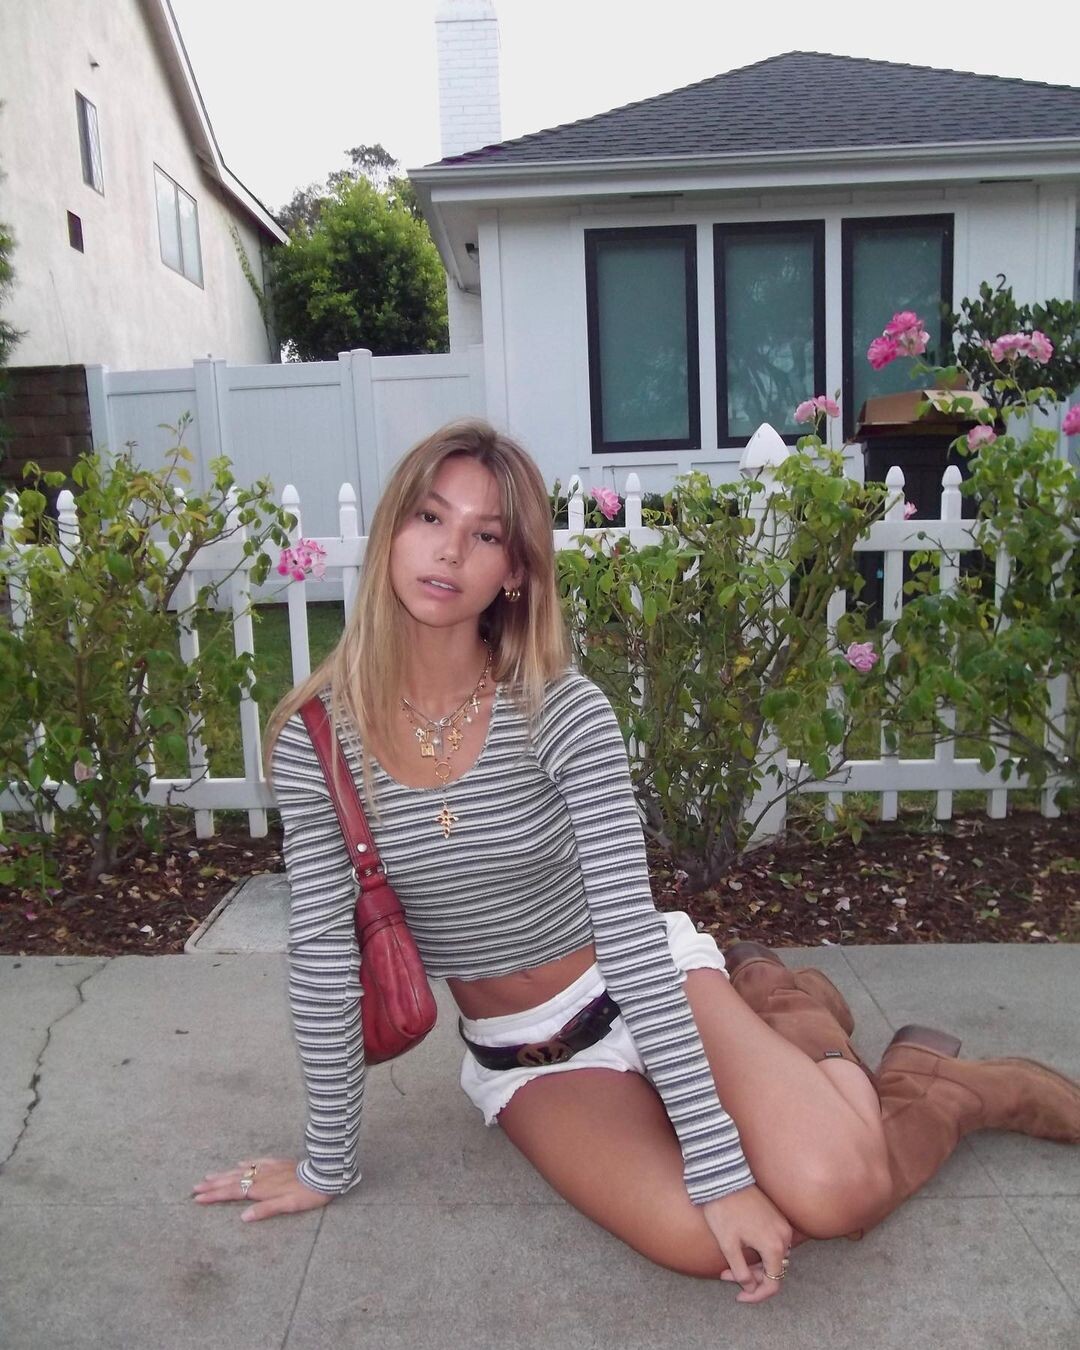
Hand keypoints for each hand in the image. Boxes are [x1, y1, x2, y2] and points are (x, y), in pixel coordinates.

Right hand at [192, 1157, 333, 1222]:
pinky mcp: (277, 1163)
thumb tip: (243, 1218)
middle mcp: (261, 1176)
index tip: (197, 1198)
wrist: (324, 1173)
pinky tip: (240, 1162)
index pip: (232, 1192)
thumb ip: (265, 1210)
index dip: (214, 1195)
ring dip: (224, 1174)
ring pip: (241, 1170)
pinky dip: (246, 1163)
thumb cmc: (307, 1194)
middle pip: (232, 1180)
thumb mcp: (287, 1206)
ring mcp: (268, 1168)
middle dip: (212, 1184)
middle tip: (194, 1187)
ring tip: (209, 1175)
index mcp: (261, 1188)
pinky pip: (257, 1161)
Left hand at [702, 1185, 793, 1303]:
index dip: (756, 1295)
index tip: (740, 1296)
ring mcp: (782, 1225)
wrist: (724, 1179)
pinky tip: (742, 1250)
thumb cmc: (724, 1211)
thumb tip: (750, 1287)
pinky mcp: (777, 1217)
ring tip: (731, 1265)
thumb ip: (741, 1271)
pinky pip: (773, 1242)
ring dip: (755, 1265)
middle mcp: (784, 1236)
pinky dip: (760, 1251)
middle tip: (727, 1275)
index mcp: (774, 1246)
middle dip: (752, 1278)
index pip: (773, 1283)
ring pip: (773, 1257)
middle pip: (774, 1270)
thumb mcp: (728, 1245)